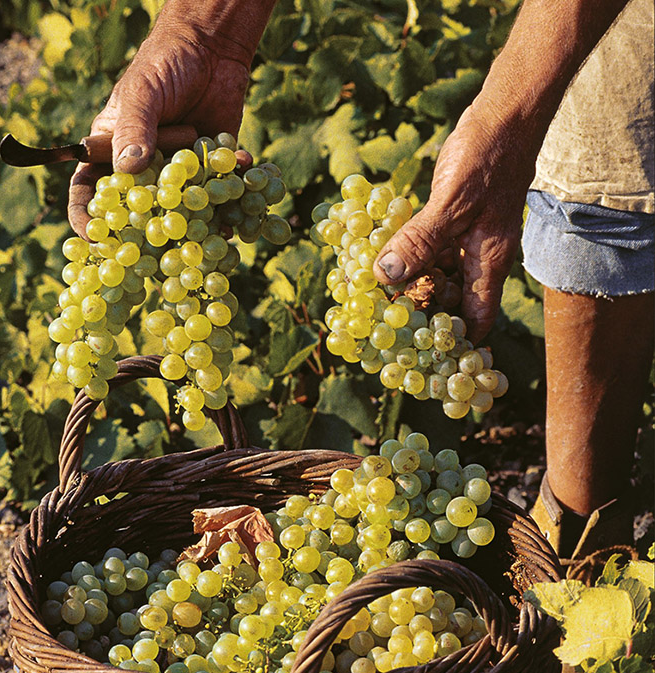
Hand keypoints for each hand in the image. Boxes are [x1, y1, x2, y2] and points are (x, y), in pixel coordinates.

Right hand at [68, 19, 251, 235]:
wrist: (211, 49)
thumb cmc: (163, 65)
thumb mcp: (142, 92)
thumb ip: (134, 127)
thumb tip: (128, 168)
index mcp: (112, 154)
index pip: (89, 191)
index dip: (87, 216)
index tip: (92, 236)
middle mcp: (143, 172)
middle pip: (136, 214)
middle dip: (144, 234)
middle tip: (154, 247)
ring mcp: (178, 177)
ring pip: (181, 212)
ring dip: (195, 223)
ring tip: (209, 229)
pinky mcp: (211, 173)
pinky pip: (220, 194)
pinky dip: (233, 194)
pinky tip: (242, 180)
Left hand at [372, 102, 536, 341]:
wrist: (503, 114)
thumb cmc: (488, 156)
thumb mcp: (452, 203)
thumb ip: (419, 241)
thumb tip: (384, 277)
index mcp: (487, 264)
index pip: (474, 322)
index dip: (452, 346)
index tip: (422, 361)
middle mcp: (475, 259)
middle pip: (447, 303)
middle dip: (417, 318)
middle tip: (376, 333)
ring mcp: (461, 241)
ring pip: (431, 277)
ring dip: (403, 287)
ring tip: (365, 303)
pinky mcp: (446, 223)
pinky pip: (422, 250)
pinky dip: (401, 258)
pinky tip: (372, 261)